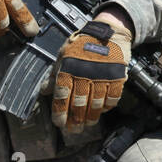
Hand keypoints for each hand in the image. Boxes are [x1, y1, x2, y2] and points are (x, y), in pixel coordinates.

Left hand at [51, 15, 132, 131]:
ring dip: (91, 116)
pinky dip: (107, 106)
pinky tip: (102, 111)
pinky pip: (112, 97)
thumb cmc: (83, 42)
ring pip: (95, 103)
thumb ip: (54, 73)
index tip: (58, 123)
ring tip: (87, 124)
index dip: (59, 111)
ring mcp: (102, 75)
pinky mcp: (117, 76)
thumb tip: (44, 90)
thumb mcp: (63, 54)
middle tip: (73, 130)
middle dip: (74, 119)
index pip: (61, 94)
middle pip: (78, 102)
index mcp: (69, 67)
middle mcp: (84, 73)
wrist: (109, 30)